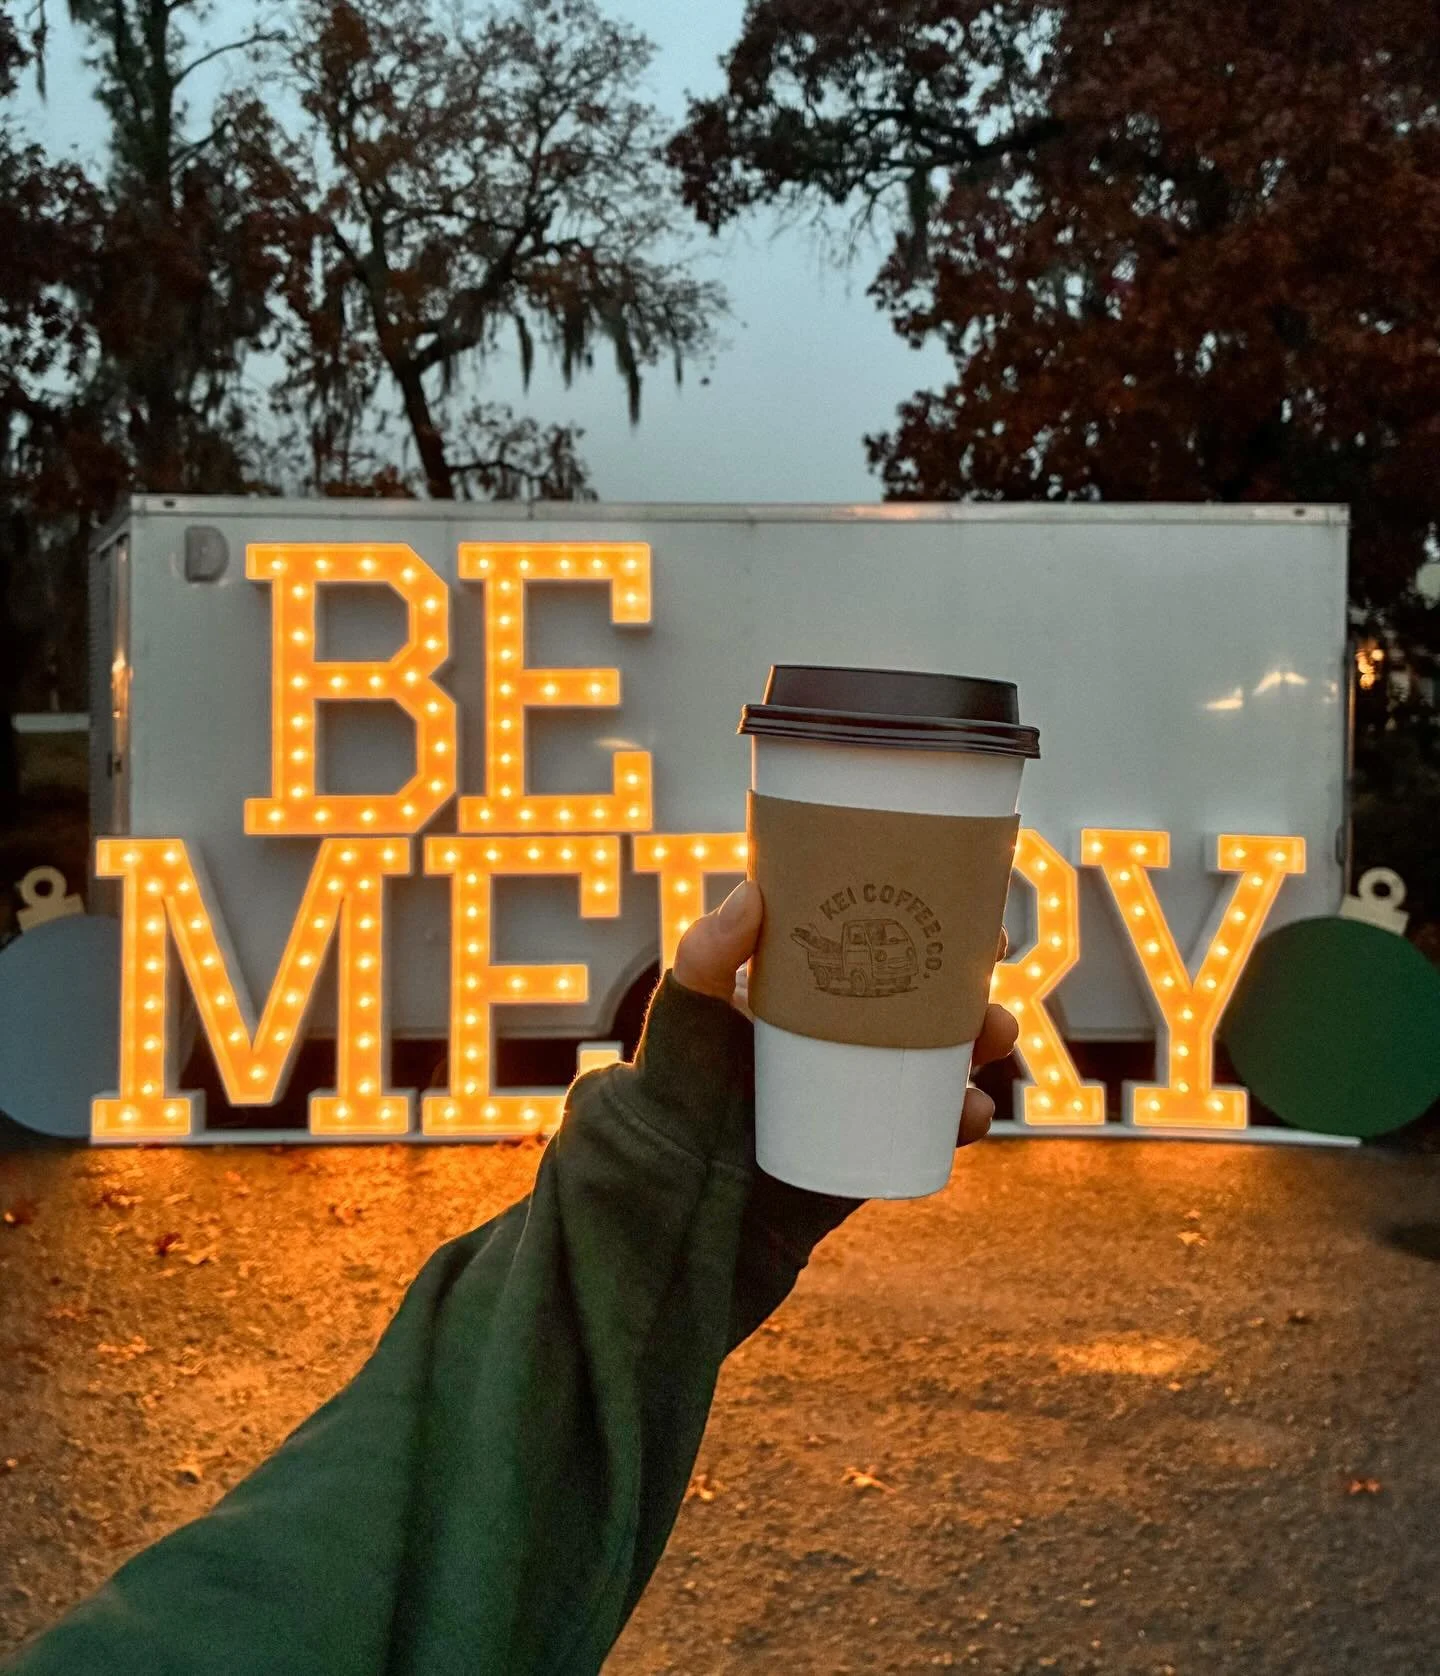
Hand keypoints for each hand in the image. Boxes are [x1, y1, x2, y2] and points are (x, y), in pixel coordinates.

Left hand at [673, 880, 1018, 1147]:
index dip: (940, 929)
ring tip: (991, 1038)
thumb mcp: (685, 1009)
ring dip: (983, 1047)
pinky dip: (962, 1120)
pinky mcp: (872, 1144)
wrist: (674, 1185)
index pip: (890, 948)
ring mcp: (866, 1091)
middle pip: (934, 1004)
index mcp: (819, 991)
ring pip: (945, 1062)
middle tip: (992, 976)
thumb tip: (750, 892)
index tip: (977, 914)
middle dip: (977, 989)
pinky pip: (931, 1130)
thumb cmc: (673, 1083)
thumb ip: (705, 954)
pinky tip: (972, 1110)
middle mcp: (852, 1036)